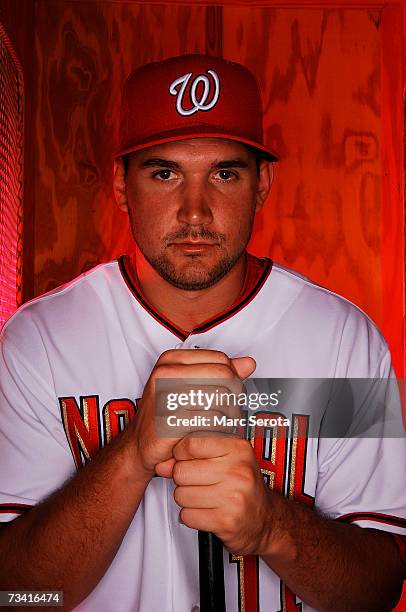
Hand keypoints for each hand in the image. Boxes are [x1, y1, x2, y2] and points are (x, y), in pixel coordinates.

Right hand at [134, 349, 255, 476]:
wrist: (140, 446)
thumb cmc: (167, 415)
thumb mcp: (192, 386)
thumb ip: (221, 373)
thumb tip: (249, 363)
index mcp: (171, 359)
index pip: (221, 360)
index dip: (233, 378)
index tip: (230, 394)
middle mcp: (165, 372)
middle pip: (223, 376)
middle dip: (233, 395)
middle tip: (229, 411)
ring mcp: (165, 395)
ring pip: (220, 398)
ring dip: (228, 414)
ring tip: (221, 423)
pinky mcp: (169, 420)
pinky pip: (210, 421)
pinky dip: (217, 430)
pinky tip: (212, 434)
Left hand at [160, 434, 273, 555]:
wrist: (266, 520)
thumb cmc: (243, 486)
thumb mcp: (225, 461)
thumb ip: (191, 458)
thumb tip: (162, 465)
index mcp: (237, 449)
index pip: (191, 445)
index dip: (181, 454)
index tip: (187, 460)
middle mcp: (237, 471)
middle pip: (181, 471)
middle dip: (182, 480)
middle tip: (198, 483)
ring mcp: (232, 496)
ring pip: (181, 495)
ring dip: (186, 499)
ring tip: (204, 498)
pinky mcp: (225, 521)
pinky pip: (187, 515)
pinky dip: (191, 516)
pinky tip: (206, 512)